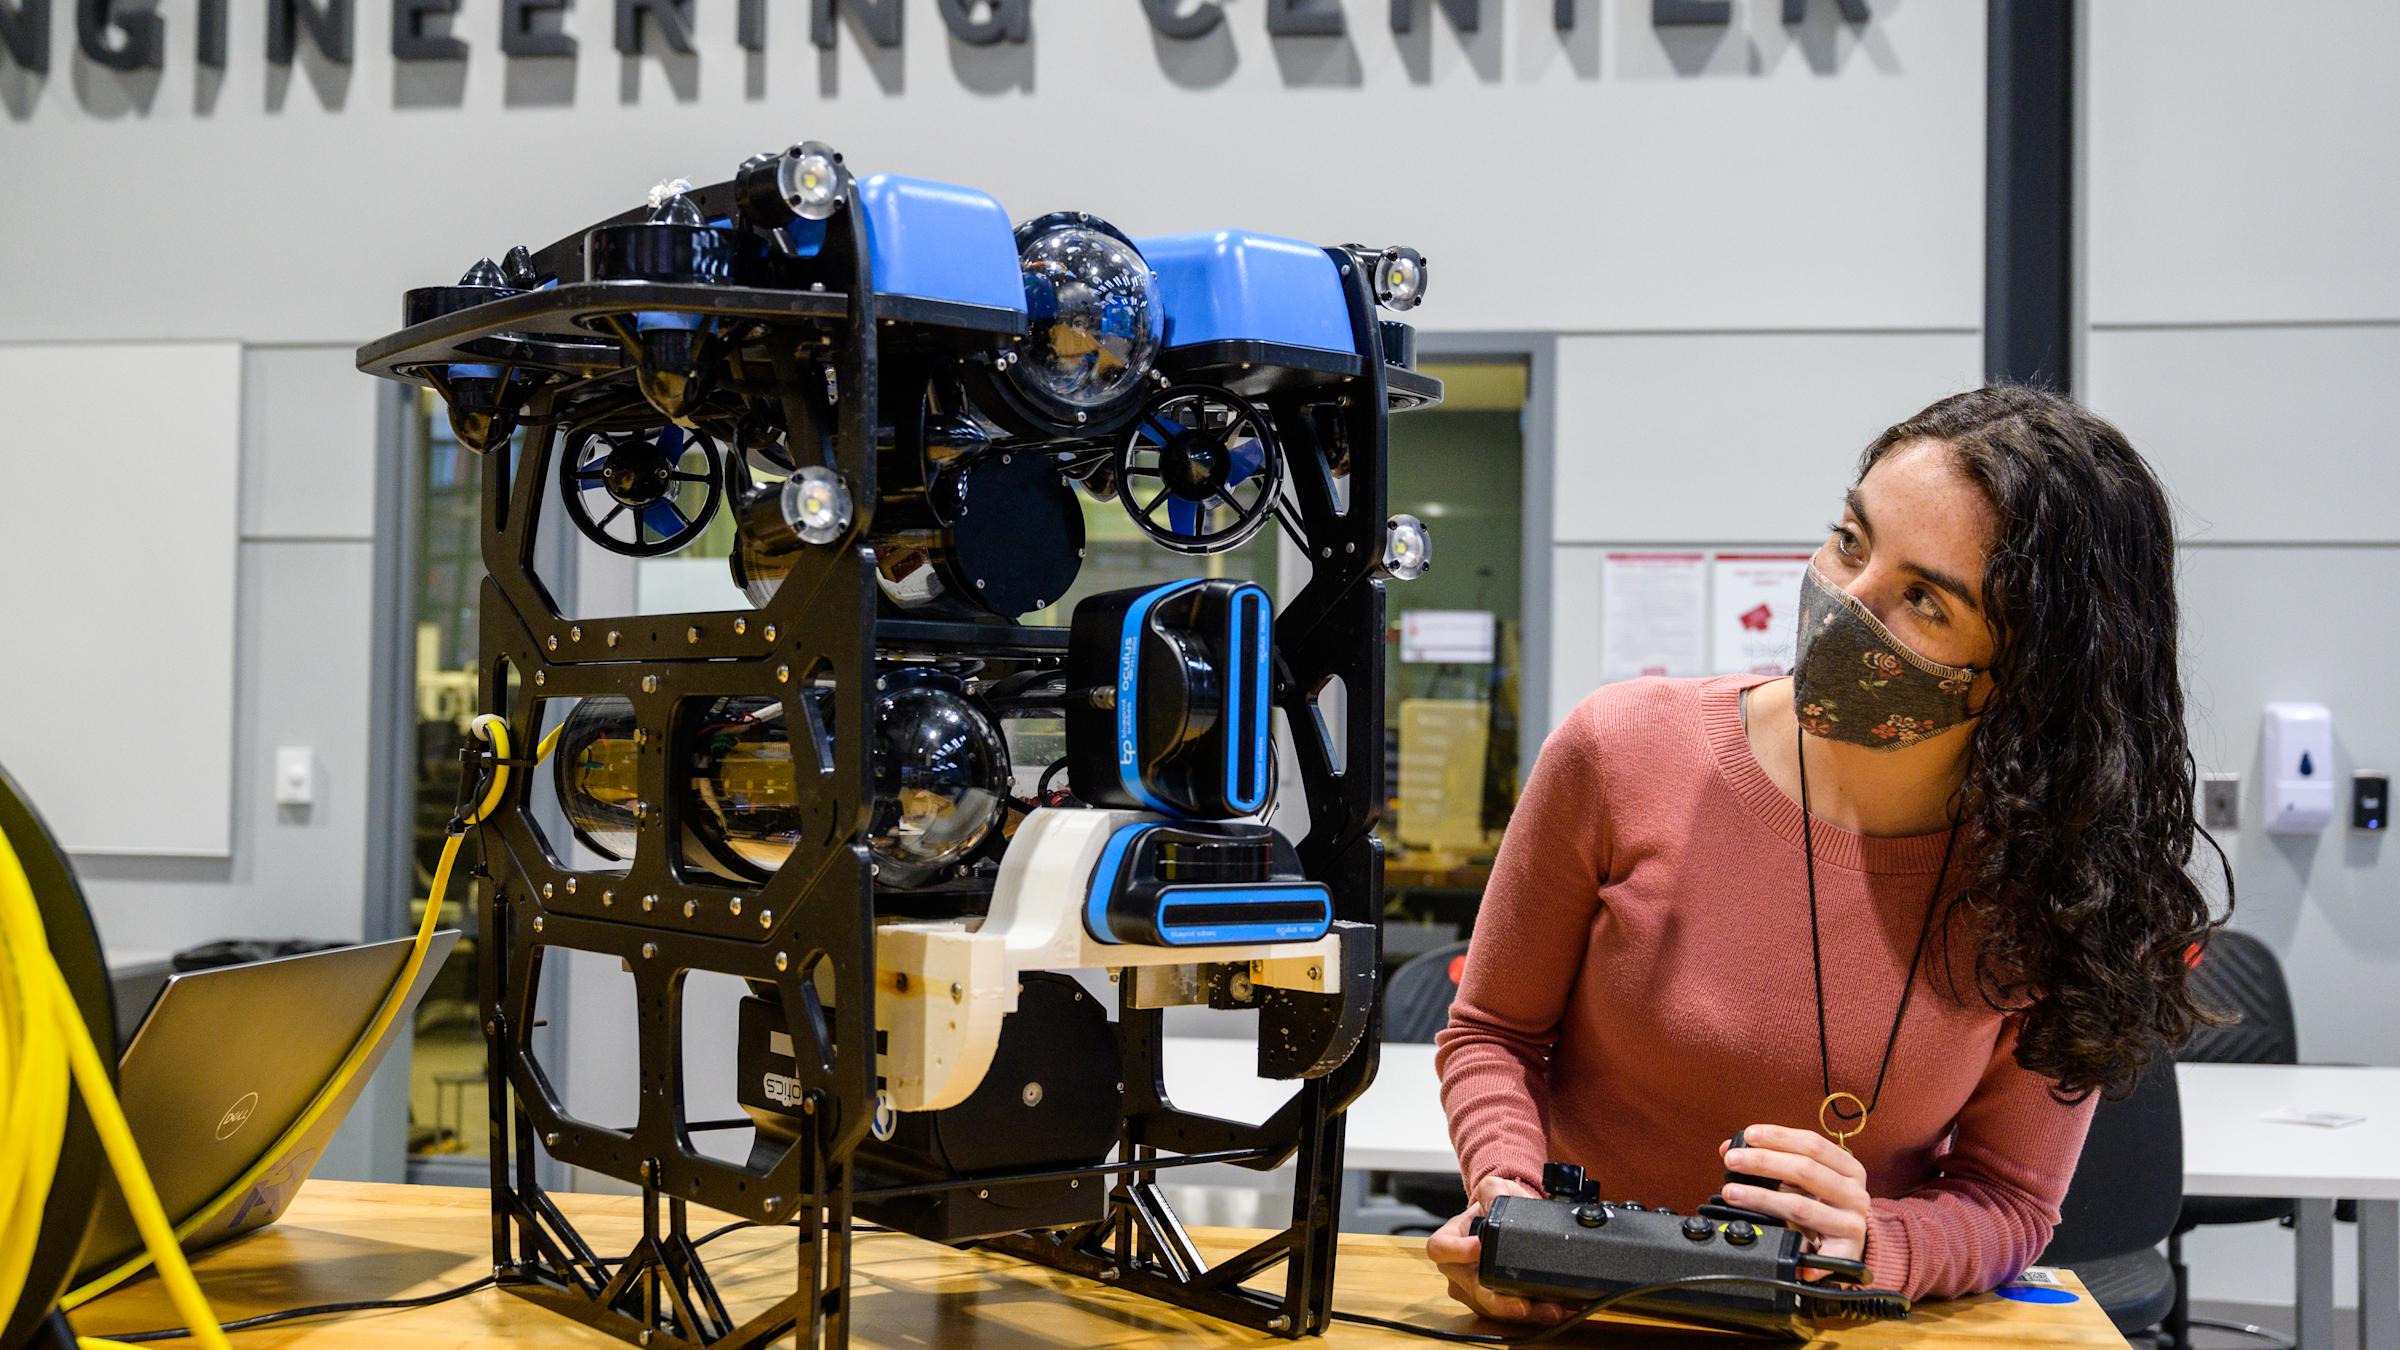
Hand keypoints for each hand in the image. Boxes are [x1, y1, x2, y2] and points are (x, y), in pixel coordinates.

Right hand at [1425, 1176, 1576, 1323]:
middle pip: (1471, 1290)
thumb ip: (1491, 1190)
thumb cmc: (1497, 1208)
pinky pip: (1507, 1316)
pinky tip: (1552, 1310)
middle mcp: (1456, 1271)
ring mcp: (1472, 1292)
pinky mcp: (1492, 1307)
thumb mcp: (1494, 1190)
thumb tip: (1494, 1203)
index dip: (1457, 1251)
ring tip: (1550, 1308)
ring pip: (1492, 1309)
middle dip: (1499, 1300)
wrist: (1512, 1225)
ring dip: (1522, 1312)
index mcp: (1448, 1241)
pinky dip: (1531, 1315)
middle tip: (1523, 1303)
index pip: (1440, 1249)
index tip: (1480, 1248)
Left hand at [1717, 1124, 1871, 1264]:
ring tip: (1732, 1193)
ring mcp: (1853, 1222)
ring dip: (1761, 1198)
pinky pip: (1821, 1249)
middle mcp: (1854, 1193)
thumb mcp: (1800, 1184)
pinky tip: (1776, 1243)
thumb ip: (1772, 1163)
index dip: (1779, 1137)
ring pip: (1800, 1205)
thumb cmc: (1820, 1211)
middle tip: (1732, 1161)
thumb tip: (1729, 1148)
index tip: (1749, 1135)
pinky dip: (1800, 1247)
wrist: (1845, 1249)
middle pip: (1805, 1170)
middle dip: (1763, 1162)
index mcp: (1848, 1169)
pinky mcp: (1848, 1250)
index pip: (1813, 1144)